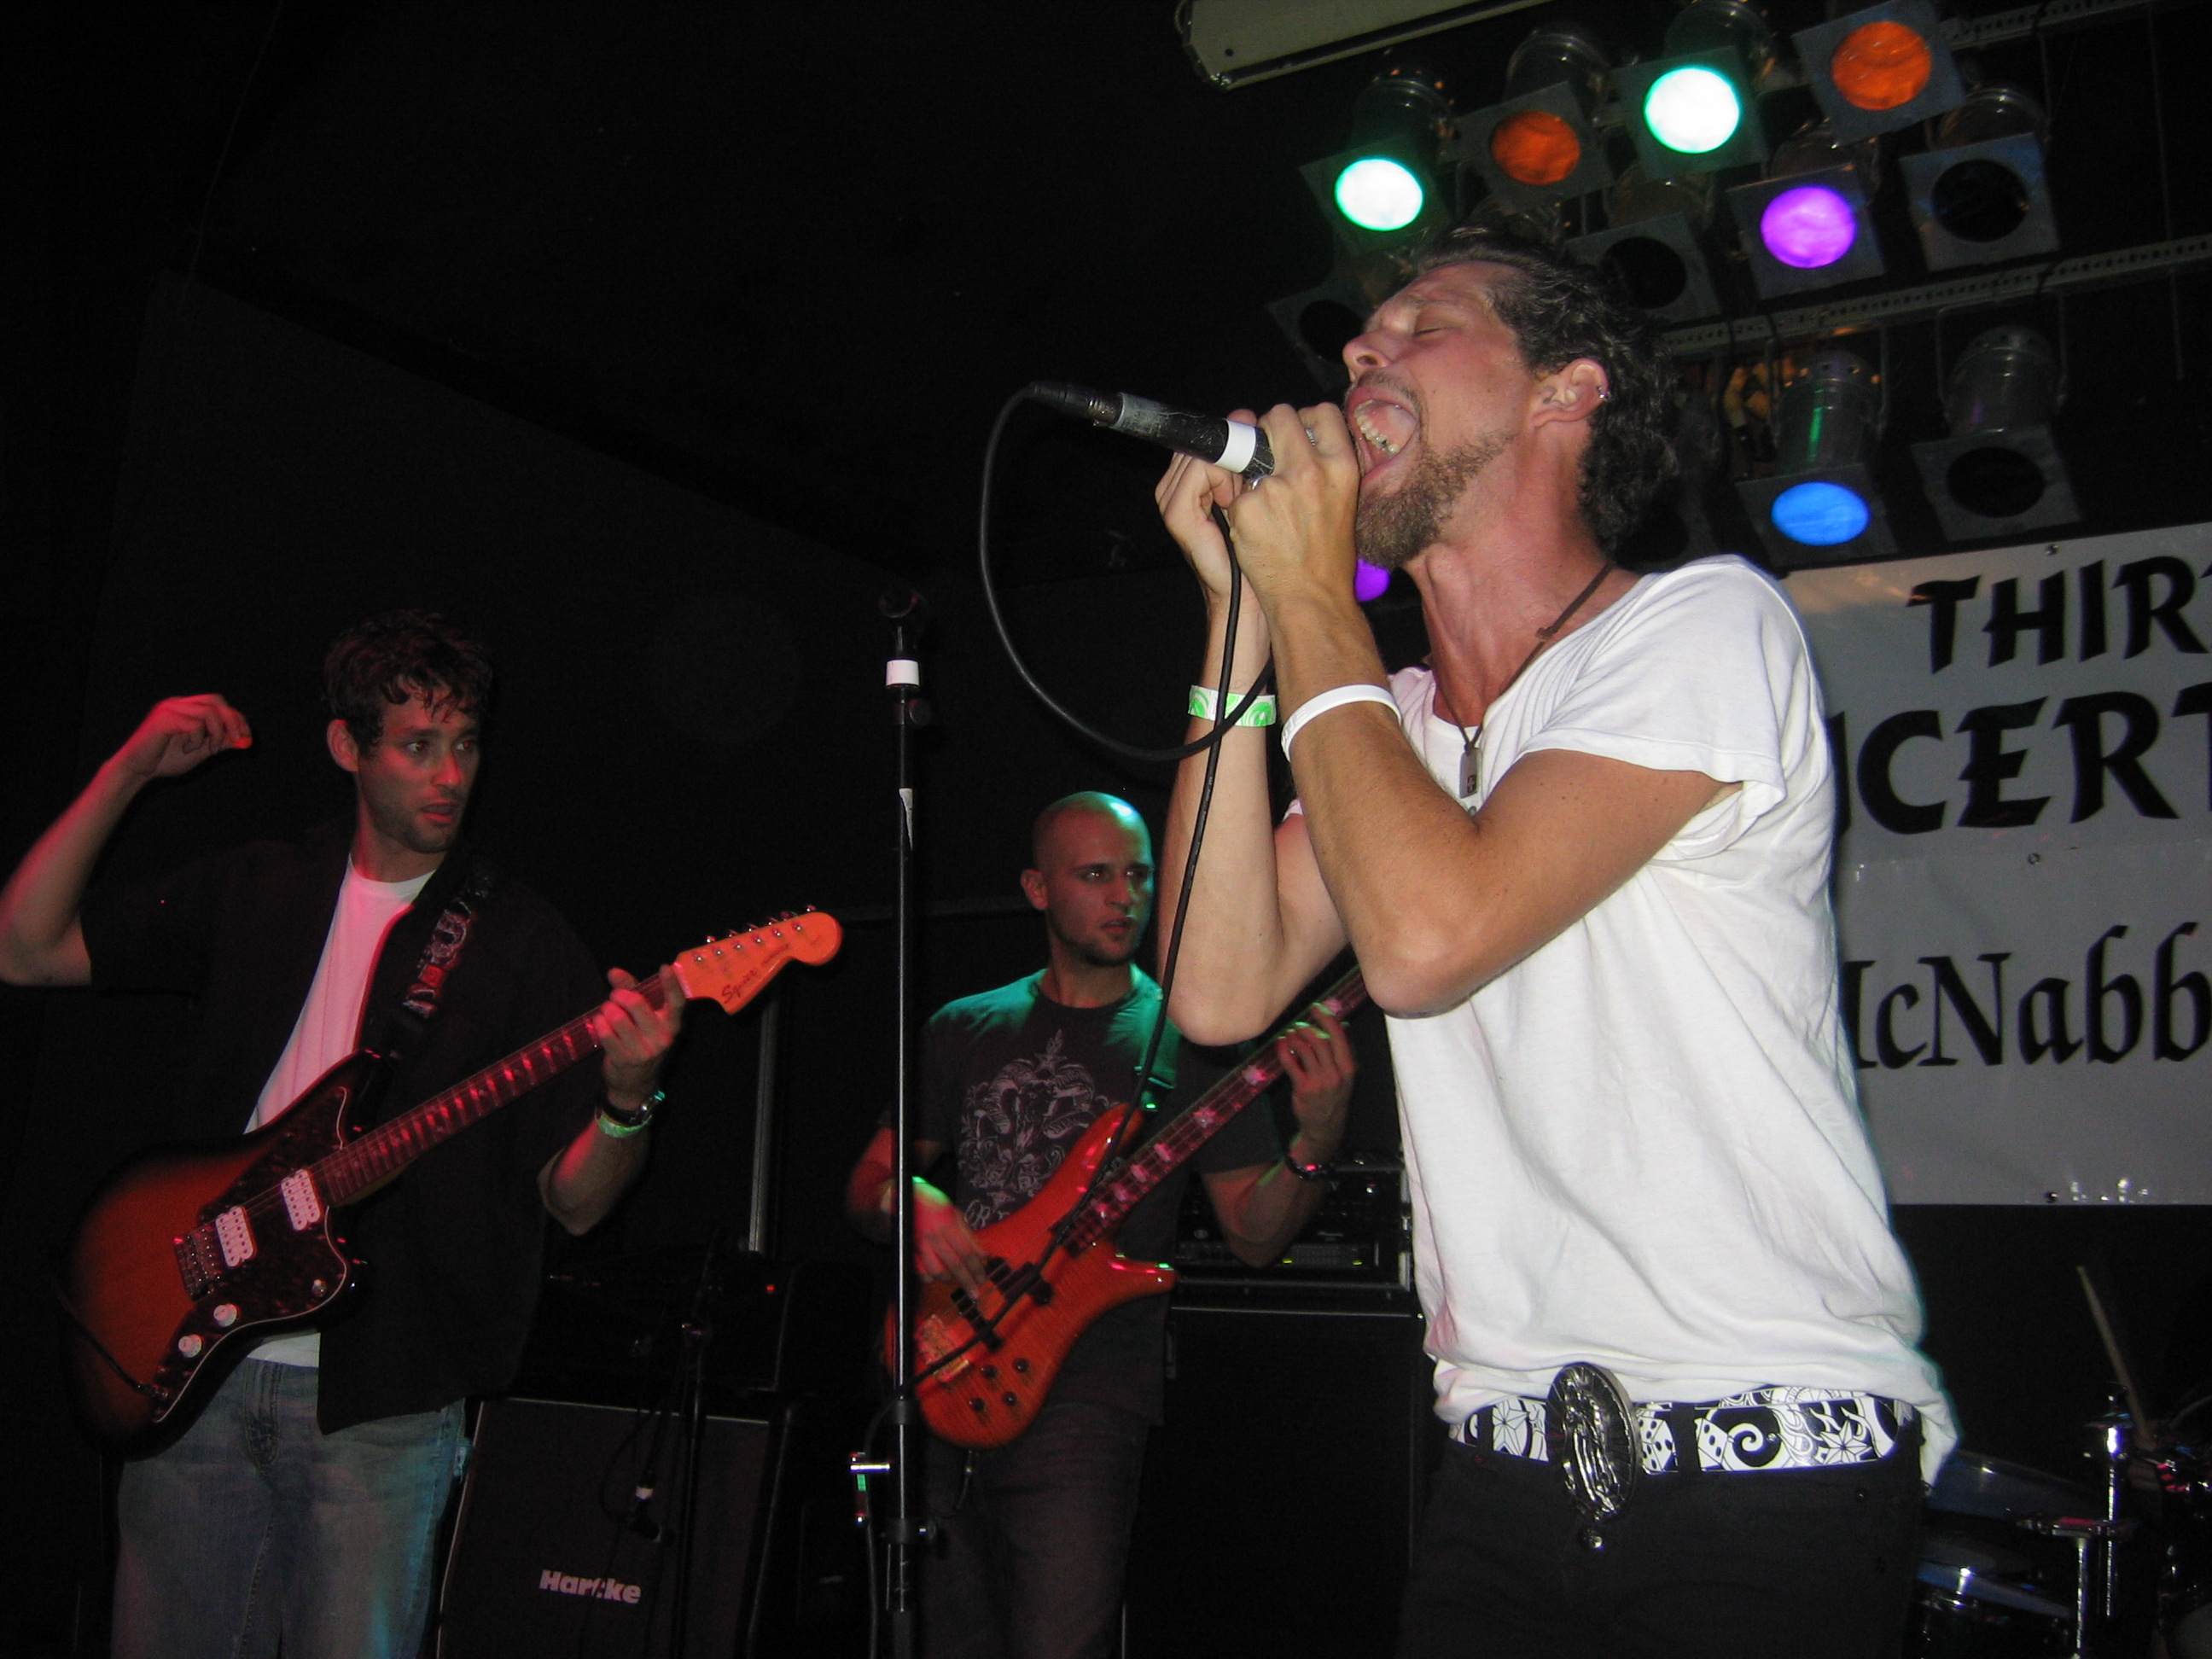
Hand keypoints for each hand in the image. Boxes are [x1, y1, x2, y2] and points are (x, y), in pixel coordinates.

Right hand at [112, 695, 251, 782]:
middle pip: (216, 700)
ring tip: (209, 750)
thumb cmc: (165, 761)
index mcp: (186, 707)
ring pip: (208, 711)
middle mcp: (178, 703)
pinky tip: (187, 749)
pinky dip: (198, 739)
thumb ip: (220, 743)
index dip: (237, 718)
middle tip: (235, 741)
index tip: (246, 737)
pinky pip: (194, 725)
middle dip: (232, 721)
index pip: (219, 703)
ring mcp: (169, 709)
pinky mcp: (163, 720)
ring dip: (216, 733)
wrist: (136, 770)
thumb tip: (244, 739)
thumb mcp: (200, 751)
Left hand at [594, 965, 682, 1108]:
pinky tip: (600, 1023)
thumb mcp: (643, 1018)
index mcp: (672, 1025)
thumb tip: (614, 972)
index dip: (672, 984)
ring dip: (607, 1010)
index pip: (676, 1002)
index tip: (665, 967)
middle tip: (614, 997)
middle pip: (637, 1003)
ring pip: (618, 1017)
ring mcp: (645, 1051)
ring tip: (606, 1012)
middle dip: (619, 995)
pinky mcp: (625, 1060)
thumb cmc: (641, 1041)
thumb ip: (631, 991)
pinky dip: (599, 1024)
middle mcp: (662, 1038)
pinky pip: (606, 1033)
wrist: (636, 1083)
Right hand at [911, 1180, 989, 1295]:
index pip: (966, 1252)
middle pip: (954, 1265)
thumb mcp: (955, 1214)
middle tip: (975, 1294)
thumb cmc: (934, 1204)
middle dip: (966, 1281)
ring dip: (947, 1279)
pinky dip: (928, 1278)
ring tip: (953, 1279)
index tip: (983, 1279)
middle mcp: (934, 1236)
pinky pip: (919, 1271)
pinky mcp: (909, 1249)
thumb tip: (984, 1256)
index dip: (976, 1268)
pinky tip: (935, 1278)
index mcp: (948, 1225)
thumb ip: (969, 1236)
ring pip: (936, 1271)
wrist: (905, 1197)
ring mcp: (920, 1244)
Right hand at [1155, 406, 1262, 604]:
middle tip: (1250, 478)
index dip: (1231, 437)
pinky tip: (1233, 498)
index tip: (1254, 449)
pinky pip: (1199, 472)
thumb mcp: (1254, 495)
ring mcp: (1172, 500)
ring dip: (1228, 466)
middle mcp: (1175, 487)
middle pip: (1200, 442)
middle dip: (1231, 450)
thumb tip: (1246, 416)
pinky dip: (1220, 478)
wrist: (1250, 596)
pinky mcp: (1177, 514)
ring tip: (1240, 494)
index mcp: (1191, 481)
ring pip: (1200, 453)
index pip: (1205, 439)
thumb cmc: (1258, 551)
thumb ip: (1245, 460)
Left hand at [1217, 403, 1361, 612]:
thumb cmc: (1329, 557)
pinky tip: (1253, 524)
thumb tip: (1304, 438)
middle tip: (1267, 456)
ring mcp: (1275, 488)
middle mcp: (1311, 470)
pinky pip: (1235, 489)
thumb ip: (1327, 467)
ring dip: (1250, 467)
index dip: (1305, 420)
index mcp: (1342, 466)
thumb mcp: (1344, 502)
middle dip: (1269, 430)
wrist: (1312, 599)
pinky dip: (1239, 504)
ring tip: (1263, 498)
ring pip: (1249, 450)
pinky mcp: (1246, 508)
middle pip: (1279, 416)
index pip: (1322, 412)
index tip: (1297, 434)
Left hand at [1275, 1000, 1353, 1157]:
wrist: (1325, 1127)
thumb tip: (1336, 1026)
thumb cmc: (1333, 1098)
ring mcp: (1320, 1081)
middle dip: (1307, 1027)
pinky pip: (1291, 1063)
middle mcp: (1336, 1073)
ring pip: (1305, 1049)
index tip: (1317, 1008)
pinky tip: (1281, 1045)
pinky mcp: (1303, 1088)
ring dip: (1295, 1037)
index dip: (1327, 1018)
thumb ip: (1339, 1054)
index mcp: (1348, 1068)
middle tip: (1298, 1024)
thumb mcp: (1344, 1077)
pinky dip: (1284, 1050)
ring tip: (1289, 1034)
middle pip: (1320, 1040)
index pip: (1338, 1037)